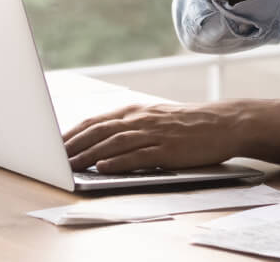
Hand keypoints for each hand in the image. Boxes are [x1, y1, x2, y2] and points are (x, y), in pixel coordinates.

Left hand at [62, 103, 239, 172]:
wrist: (225, 123)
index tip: (55, 144)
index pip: (98, 120)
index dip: (74, 132)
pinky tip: (103, 168)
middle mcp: (143, 119)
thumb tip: (106, 135)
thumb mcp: (159, 116)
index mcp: (139, 111)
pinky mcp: (167, 149)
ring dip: (89, 155)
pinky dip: (117, 162)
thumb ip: (134, 124)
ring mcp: (155, 134)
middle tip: (54, 158)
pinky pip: (137, 156)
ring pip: (114, 143)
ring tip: (70, 166)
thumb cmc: (192, 122)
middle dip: (74, 145)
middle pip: (100, 131)